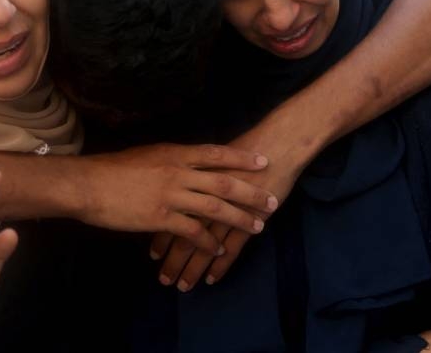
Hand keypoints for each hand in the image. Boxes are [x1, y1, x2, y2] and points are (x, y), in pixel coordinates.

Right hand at [80, 143, 276, 255]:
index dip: (241, 158)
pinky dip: (209, 241)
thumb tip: (190, 161)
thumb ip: (172, 159)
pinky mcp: (161, 218)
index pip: (216, 154)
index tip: (263, 162)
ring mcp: (171, 195)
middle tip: (272, 201)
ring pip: (214, 208)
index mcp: (176, 153)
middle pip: (224, 182)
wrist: (89, 184)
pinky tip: (218, 248)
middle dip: (251, 193)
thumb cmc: (115, 169)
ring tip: (257, 227)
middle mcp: (178, 172)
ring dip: (239, 218)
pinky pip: (193, 231)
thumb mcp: (149, 154)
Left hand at [150, 125, 305, 290]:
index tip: (152, 255)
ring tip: (183, 286)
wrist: (278, 145)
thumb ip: (196, 174)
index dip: (161, 237)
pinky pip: (232, 248)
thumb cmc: (246, 148)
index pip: (171, 214)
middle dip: (172, 260)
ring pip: (205, 245)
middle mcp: (208, 197)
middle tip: (164, 280)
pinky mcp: (250, 219)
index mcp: (195, 180)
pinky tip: (211, 279)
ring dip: (193, 268)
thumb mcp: (214, 159)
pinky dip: (220, 265)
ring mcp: (229, 210)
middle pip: (183, 233)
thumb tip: (178, 188)